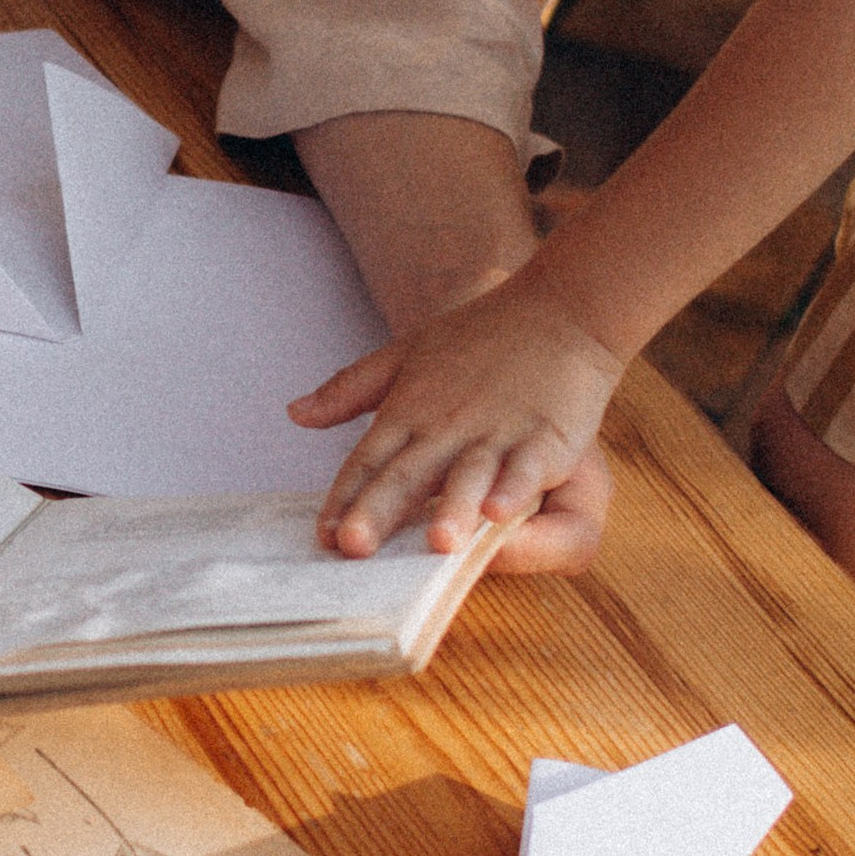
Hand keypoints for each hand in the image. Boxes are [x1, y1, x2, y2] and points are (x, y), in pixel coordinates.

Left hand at [293, 268, 625, 556]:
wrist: (559, 308)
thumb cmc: (480, 336)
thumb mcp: (405, 353)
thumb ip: (349, 389)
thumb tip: (295, 412)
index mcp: (409, 410)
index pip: (367, 460)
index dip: (344, 498)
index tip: (322, 536)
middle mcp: (447, 426)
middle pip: (407, 474)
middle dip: (379, 511)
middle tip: (353, 547)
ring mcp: (496, 432)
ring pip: (468, 476)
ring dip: (451, 508)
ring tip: (435, 544)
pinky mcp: (544, 436)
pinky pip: (526, 467)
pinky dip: (515, 490)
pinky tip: (501, 515)